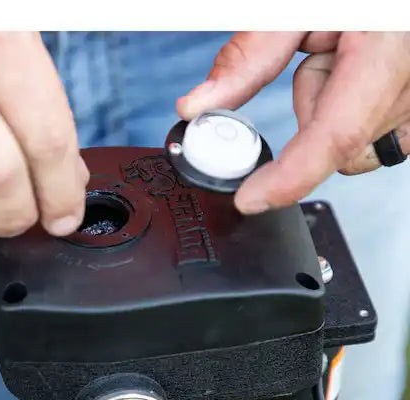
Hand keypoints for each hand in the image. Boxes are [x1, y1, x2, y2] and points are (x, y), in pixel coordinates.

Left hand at [177, 32, 409, 213]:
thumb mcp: (292, 10)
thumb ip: (246, 58)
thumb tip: (196, 107)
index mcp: (384, 52)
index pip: (335, 135)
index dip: (289, 178)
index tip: (249, 199)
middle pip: (338, 143)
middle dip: (310, 106)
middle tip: (319, 51)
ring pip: (353, 146)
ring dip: (332, 110)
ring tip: (342, 54)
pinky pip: (374, 139)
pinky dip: (353, 113)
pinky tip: (357, 73)